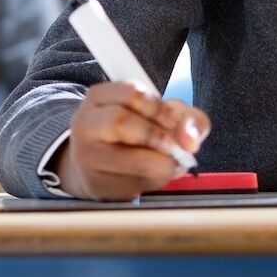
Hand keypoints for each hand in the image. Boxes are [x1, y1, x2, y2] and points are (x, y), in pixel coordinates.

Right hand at [54, 81, 210, 200]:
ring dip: (159, 163)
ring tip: (173, 163)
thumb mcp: (163, 116)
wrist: (103, 168)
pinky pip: (129, 184)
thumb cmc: (137, 134)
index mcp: (101, 97)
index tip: (176, 122)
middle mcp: (86, 123)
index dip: (160, 109)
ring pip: (124, 158)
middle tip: (174, 146)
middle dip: (156, 135)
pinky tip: (157, 175)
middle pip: (120, 121)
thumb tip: (190, 138)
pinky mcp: (95, 184)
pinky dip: (153, 181)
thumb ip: (186, 119)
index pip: (132, 93)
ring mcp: (86, 156)